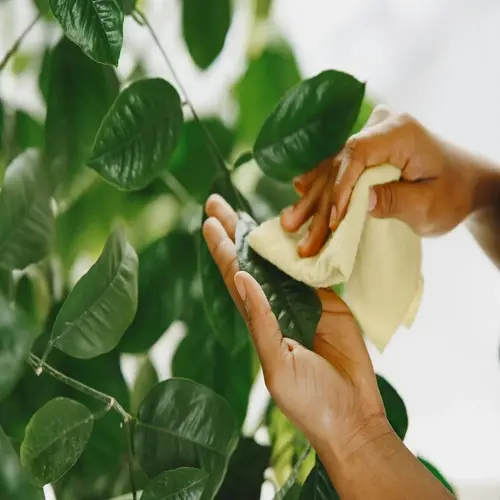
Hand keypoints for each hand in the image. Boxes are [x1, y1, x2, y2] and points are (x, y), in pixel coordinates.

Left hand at [202, 194, 386, 457]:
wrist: (353, 417)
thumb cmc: (310, 401)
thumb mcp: (277, 365)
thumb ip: (260, 322)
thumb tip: (241, 278)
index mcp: (259, 322)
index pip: (235, 277)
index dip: (222, 250)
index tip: (208, 222)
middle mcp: (277, 306)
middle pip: (251, 261)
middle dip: (233, 231)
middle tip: (216, 201)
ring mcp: (305, 302)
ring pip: (280, 260)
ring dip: (265, 234)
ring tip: (248, 207)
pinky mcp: (331, 302)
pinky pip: (314, 268)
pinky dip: (303, 248)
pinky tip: (292, 227)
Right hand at [281, 105, 491, 256]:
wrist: (465, 183)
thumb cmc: (452, 194)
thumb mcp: (430, 205)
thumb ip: (397, 201)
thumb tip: (360, 203)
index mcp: (399, 132)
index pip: (357, 153)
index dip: (339, 186)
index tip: (333, 220)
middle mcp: (380, 129)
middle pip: (338, 164)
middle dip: (319, 202)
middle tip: (297, 231)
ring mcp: (371, 139)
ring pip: (333, 168)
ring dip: (313, 199)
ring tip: (289, 222)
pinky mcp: (366, 152)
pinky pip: (337, 167)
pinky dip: (320, 186)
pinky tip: (300, 193)